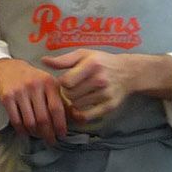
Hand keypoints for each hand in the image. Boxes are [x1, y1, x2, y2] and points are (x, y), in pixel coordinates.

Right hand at [0, 58, 67, 143]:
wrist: (10, 69)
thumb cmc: (35, 81)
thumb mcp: (51, 86)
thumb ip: (65, 103)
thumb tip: (82, 120)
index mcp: (49, 82)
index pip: (56, 108)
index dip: (60, 125)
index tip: (62, 135)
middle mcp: (34, 85)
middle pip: (43, 118)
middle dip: (48, 133)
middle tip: (51, 141)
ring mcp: (19, 91)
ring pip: (29, 122)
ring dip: (35, 133)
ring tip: (39, 136)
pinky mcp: (7, 97)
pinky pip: (16, 121)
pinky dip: (22, 130)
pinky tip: (26, 132)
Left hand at [40, 50, 171, 123]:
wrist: (128, 72)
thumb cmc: (101, 61)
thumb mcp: (84, 55)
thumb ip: (63, 60)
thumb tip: (43, 61)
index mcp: (92, 64)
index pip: (66, 82)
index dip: (62, 83)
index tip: (66, 81)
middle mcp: (100, 79)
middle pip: (70, 95)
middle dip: (67, 93)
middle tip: (71, 90)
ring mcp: (106, 94)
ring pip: (77, 106)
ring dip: (74, 103)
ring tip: (78, 96)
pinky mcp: (109, 106)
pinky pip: (87, 116)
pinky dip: (80, 114)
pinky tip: (81, 107)